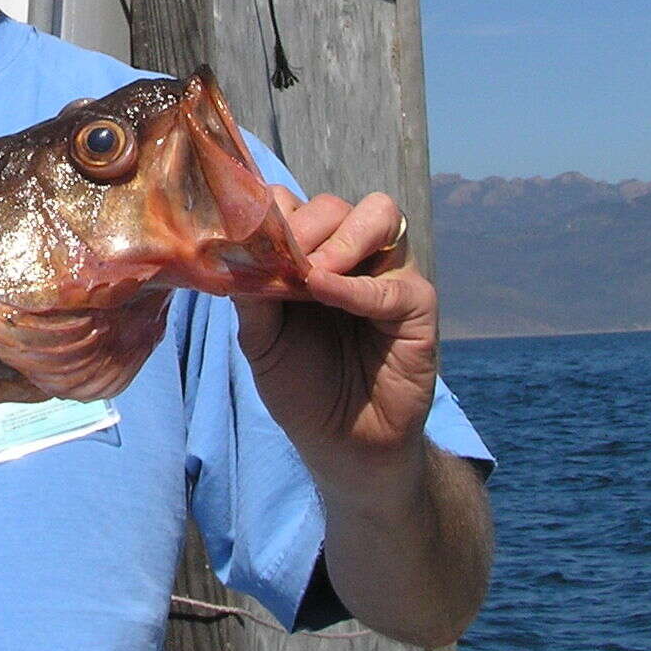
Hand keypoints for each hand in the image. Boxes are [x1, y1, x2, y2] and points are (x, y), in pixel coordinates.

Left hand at [234, 189, 438, 492]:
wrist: (341, 445)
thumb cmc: (301, 386)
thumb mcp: (261, 338)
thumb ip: (252, 293)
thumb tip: (232, 252)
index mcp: (311, 254)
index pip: (293, 205)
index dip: (270, 215)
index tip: (246, 240)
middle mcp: (352, 254)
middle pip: (335, 205)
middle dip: (304, 225)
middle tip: (280, 256)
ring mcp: (388, 274)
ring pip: (379, 216)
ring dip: (340, 236)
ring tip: (311, 271)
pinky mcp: (417, 307)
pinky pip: (393, 283)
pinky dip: (356, 286)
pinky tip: (326, 291)